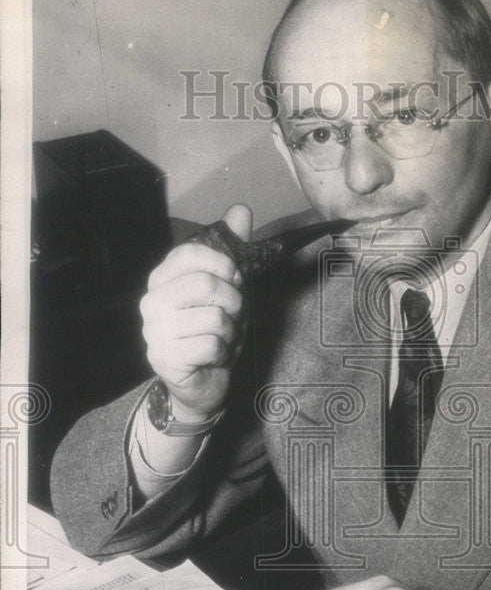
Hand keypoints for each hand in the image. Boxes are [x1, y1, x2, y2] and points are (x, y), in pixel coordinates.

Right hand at [140, 204, 251, 417]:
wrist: (204, 381)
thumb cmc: (213, 331)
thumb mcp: (228, 288)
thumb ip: (233, 249)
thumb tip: (241, 208)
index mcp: (162, 278)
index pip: (190, 253)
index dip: (224, 264)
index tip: (235, 279)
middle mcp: (151, 302)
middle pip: (206, 284)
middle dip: (234, 302)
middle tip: (232, 316)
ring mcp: (153, 332)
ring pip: (215, 318)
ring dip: (231, 332)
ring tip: (222, 338)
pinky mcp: (163, 359)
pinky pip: (212, 345)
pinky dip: (224, 353)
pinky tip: (214, 357)